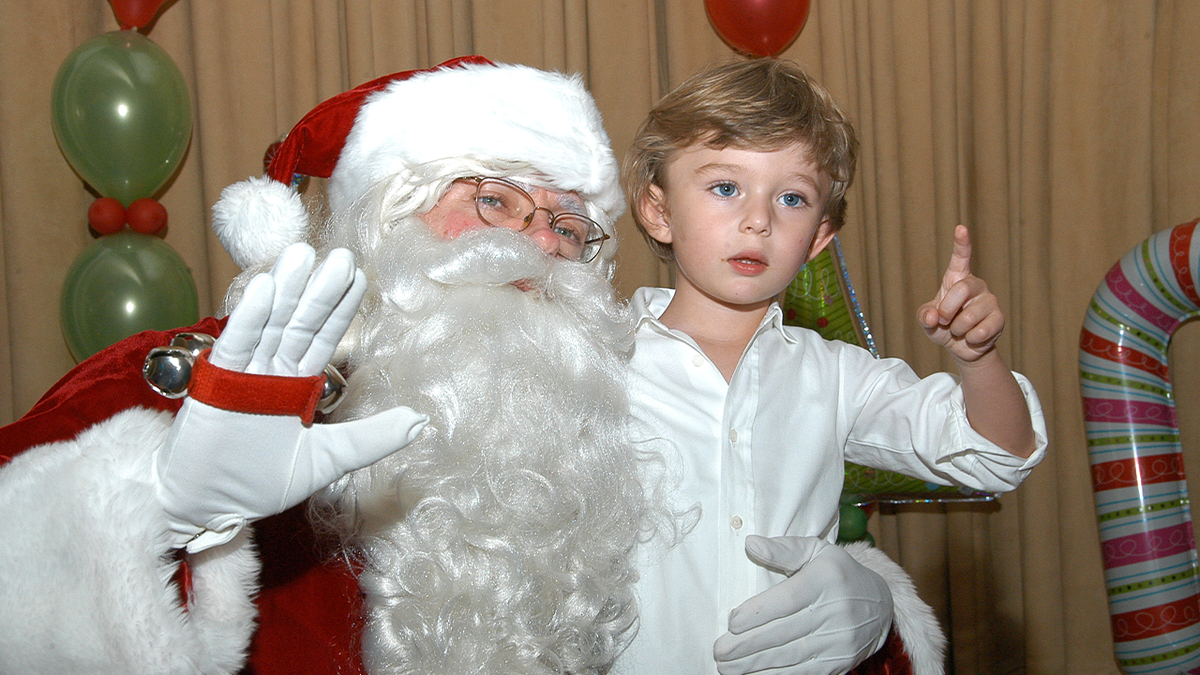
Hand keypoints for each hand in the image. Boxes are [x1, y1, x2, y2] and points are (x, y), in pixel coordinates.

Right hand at [154, 243, 428, 551]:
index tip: (360, 276)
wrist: (205, 508)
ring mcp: (243, 374)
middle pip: (300, 323)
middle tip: (341, 254)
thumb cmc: (257, 484)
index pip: (323, 337)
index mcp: (295, 383)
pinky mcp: (216, 384)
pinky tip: (266, 288)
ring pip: (270, 325)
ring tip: (303, 254)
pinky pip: (236, 345)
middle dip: (320, 290)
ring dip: (287, 290)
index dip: (341, 308)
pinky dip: (250, 317)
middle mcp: (271, 371)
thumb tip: (421, 422)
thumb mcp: (327, 460)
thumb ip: (371, 439)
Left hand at [713, 535, 891, 674]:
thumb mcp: (815, 551)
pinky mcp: (840, 663)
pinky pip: (803, 672)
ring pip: (791, 657)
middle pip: (785, 633)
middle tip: (719, 652)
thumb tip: (751, 543)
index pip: (788, 600)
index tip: (732, 623)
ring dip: (755, 665)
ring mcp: (840, 641)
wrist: (880, 606)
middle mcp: (836, 612)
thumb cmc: (837, 572)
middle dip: (748, 646)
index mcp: (826, 579)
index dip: (758, 613)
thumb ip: (783, 549)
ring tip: (728, 667)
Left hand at [917, 225, 1003, 362]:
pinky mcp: (999, 318)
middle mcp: (976, 286)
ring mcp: (990, 301)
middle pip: (962, 289)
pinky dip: (970, 339)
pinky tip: (972, 337)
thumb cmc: (943, 327)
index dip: (961, 243)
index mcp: (957, 279)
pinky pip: (980, 331)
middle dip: (946, 310)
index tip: (960, 228)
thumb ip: (924, 316)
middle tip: (943, 321)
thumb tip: (933, 316)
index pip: (960, 257)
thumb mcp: (927, 321)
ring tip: (959, 330)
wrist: (961, 348)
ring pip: (968, 316)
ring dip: (957, 330)